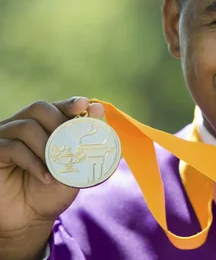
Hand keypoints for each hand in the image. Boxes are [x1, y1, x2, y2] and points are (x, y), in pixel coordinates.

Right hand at [0, 97, 103, 259]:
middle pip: (38, 108)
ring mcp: (5, 139)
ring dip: (47, 146)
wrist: (30, 220)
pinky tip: (46, 177)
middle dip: (59, 122)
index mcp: (42, 126)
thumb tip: (99, 109)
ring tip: (57, 167)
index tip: (84, 105)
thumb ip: (86, 141)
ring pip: (25, 126)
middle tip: (71, 142)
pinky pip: (12, 147)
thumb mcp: (76, 167)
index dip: (69, 104)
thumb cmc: (52, 191)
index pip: (55, 106)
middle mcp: (21, 127)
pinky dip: (33, 161)